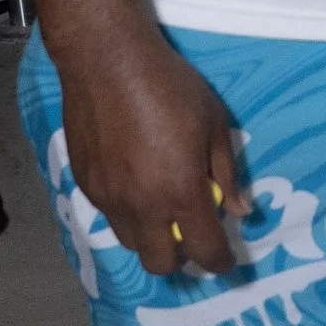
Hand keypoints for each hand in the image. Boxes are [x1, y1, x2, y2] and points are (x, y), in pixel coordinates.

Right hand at [56, 28, 250, 280]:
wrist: (106, 60)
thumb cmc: (170, 86)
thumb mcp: (214, 122)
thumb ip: (227, 173)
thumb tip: (240, 211)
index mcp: (181, 191)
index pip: (204, 250)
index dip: (219, 262)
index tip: (225, 259)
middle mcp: (143, 205)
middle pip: (160, 265)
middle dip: (180, 258)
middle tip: (190, 234)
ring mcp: (109, 198)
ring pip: (131, 244)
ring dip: (151, 237)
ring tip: (161, 207)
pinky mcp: (85, 184)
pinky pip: (110, 216)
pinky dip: (127, 212)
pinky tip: (134, 181)